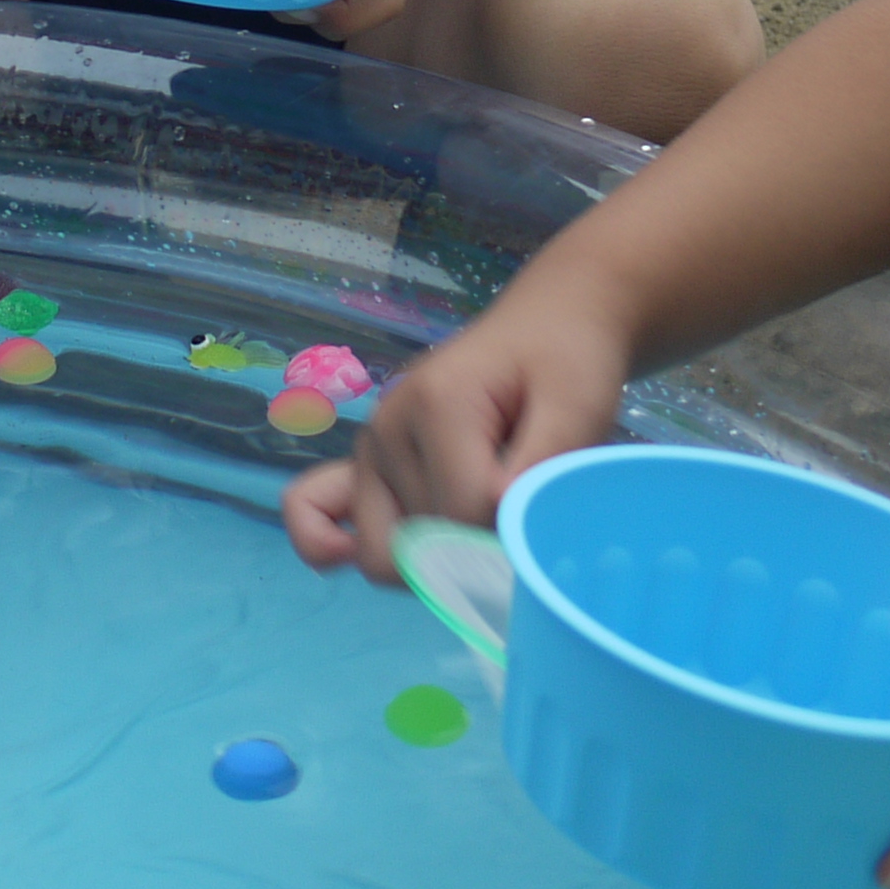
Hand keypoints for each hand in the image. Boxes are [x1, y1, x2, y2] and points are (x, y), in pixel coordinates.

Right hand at [282, 277, 635, 584]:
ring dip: (434, 562)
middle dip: (473, 556)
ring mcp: (369, 449)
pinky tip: (350, 556)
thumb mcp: (576, 409)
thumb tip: (496, 533)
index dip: (515, 530)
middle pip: (420, 545)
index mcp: (435, 405)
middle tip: (517, 527)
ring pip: (383, 553)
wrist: (544, 326)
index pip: (465, 514)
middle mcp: (386, 428)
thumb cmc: (566, 363)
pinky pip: (313, 509)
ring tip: (480, 528)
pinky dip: (324, 543)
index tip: (547, 510)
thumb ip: (540, 470)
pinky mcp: (365, 465)